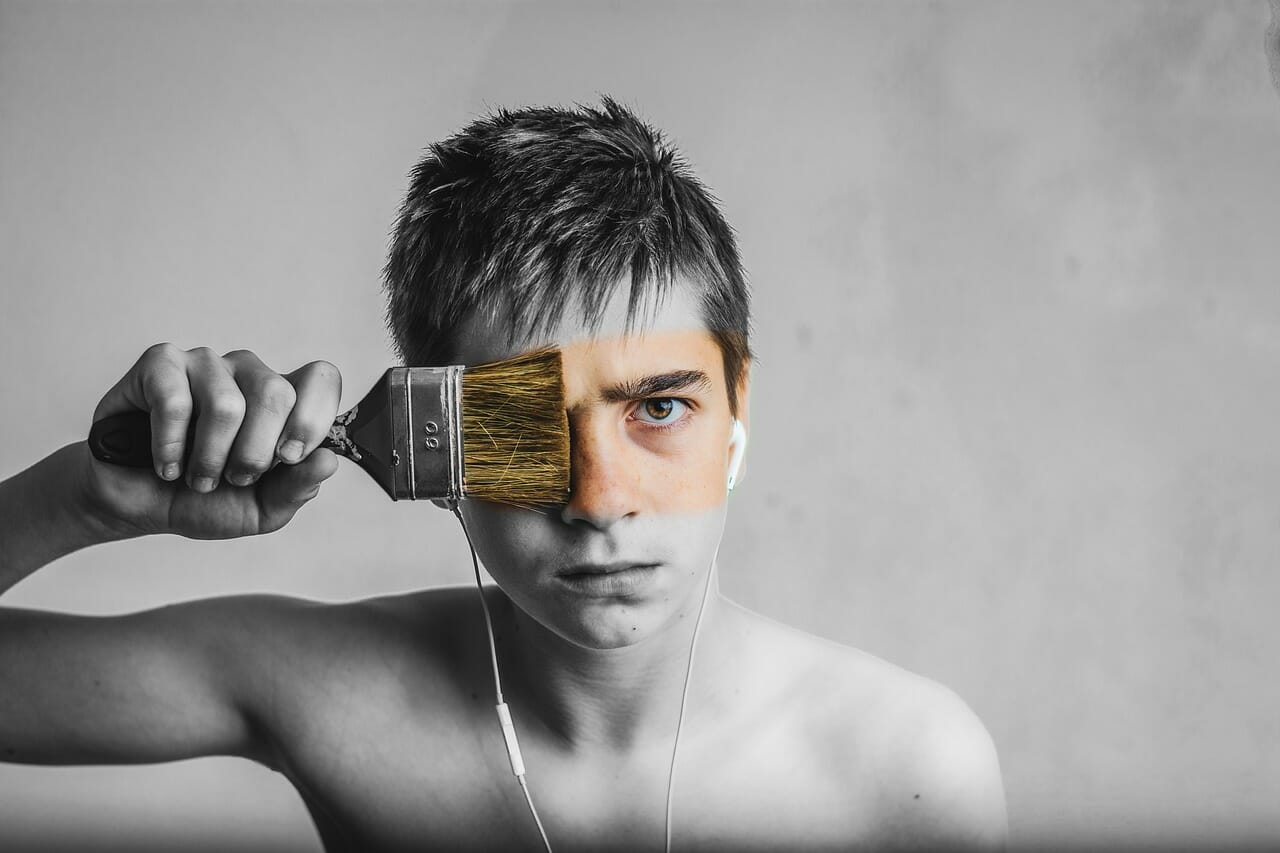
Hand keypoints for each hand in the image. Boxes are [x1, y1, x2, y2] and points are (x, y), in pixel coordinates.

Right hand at [83, 344, 341, 539]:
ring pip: (226, 404)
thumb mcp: (261, 508)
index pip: (321, 378)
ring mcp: (205, 364)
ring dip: (209, 457)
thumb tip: (328, 461)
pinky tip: (165, 463)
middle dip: (255, 453)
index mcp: (283, 401)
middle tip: (234, 477)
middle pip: (276, 392)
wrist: (139, 504)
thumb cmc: (203, 499)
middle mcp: (248, 374)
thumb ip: (297, 487)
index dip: (311, 418)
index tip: (288, 459)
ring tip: (197, 477)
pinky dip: (169, 447)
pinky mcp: (160, 364)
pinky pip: (175, 403)